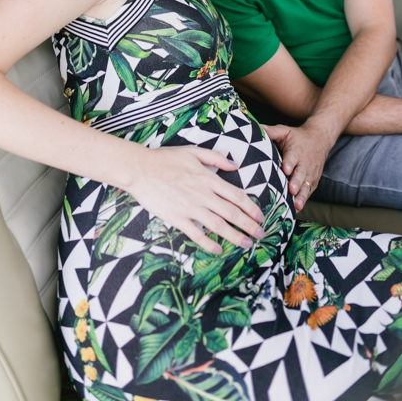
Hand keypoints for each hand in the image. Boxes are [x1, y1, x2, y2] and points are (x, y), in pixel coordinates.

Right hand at [126, 144, 264, 254]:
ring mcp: (190, 207)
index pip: (236, 195)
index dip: (251, 208)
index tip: (260, 217)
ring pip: (218, 225)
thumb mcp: (193, 151)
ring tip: (246, 244)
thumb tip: (235, 166)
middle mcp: (202, 194)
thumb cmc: (165, 159)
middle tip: (261, 234)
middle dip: (249, 225)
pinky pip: (196, 234)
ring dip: (234, 236)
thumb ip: (216, 158)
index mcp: (208, 177)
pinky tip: (218, 249)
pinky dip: (208, 243)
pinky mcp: (177, 218)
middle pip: (232, 212)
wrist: (140, 169)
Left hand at [264, 123, 329, 211]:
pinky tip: (297, 208)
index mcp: (296, 150)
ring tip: (296, 204)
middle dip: (296, 182)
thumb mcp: (285, 131)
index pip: (292, 157)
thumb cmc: (298, 137)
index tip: (285, 169)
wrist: (320, 139)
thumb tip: (257, 128)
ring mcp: (310, 174)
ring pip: (306, 186)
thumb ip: (272, 131)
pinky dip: (304, 200)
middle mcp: (304, 163)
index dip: (289, 163)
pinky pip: (309, 192)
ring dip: (301, 195)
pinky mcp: (313, 181)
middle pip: (300, 174)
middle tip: (291, 189)